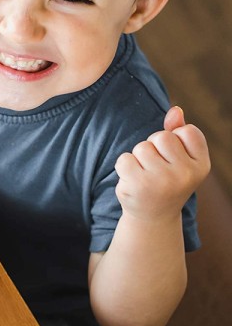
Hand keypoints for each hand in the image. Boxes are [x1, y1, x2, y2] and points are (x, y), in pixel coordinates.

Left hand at [114, 106, 210, 222]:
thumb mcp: (180, 157)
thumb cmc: (167, 179)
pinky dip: (124, 167)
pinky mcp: (139, 186)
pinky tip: (133, 181)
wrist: (153, 215)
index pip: (187, 131)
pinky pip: (124, 158)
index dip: (176, 139)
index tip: (174, 158)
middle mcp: (186, 175)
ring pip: (141, 147)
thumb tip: (175, 109)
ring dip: (138, 157)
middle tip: (156, 167)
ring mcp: (163, 181)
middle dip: (154, 146)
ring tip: (145, 174)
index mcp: (202, 165)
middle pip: (161, 136)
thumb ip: (177, 131)